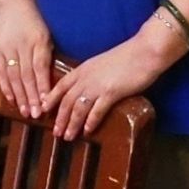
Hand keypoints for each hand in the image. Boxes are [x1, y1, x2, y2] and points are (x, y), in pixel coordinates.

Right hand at [0, 0, 58, 119]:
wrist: (14, 5)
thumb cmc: (35, 23)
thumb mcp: (47, 36)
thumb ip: (48, 57)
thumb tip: (55, 83)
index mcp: (38, 41)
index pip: (40, 67)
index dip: (43, 86)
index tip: (47, 104)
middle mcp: (22, 45)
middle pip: (26, 75)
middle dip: (31, 96)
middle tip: (35, 114)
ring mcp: (7, 47)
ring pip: (13, 75)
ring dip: (19, 95)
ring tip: (24, 111)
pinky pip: (2, 71)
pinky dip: (6, 86)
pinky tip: (11, 99)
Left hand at [43, 25, 176, 140]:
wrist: (144, 51)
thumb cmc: (127, 57)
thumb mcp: (102, 64)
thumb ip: (92, 75)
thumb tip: (88, 88)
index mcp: (83, 69)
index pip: (61, 85)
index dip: (51, 98)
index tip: (43, 109)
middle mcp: (86, 77)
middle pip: (66, 100)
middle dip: (59, 118)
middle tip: (55, 132)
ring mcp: (98, 85)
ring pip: (78, 108)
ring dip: (72, 124)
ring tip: (68, 136)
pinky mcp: (111, 92)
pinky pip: (97, 110)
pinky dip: (91, 122)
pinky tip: (88, 132)